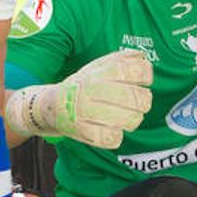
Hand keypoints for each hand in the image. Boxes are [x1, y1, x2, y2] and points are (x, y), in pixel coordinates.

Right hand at [5, 49, 152, 148]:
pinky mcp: (83, 131)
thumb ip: (122, 60)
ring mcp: (86, 111)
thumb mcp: (98, 66)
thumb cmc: (82, 86)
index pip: (134, 71)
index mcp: (98, 71)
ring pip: (129, 119)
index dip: (146, 75)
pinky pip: (113, 138)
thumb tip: (143, 58)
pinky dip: (117, 136)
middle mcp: (92, 89)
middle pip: (136, 98)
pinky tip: (111, 129)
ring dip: (133, 119)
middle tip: (140, 103)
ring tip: (125, 116)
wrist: (50, 106)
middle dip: (144, 102)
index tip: (145, 80)